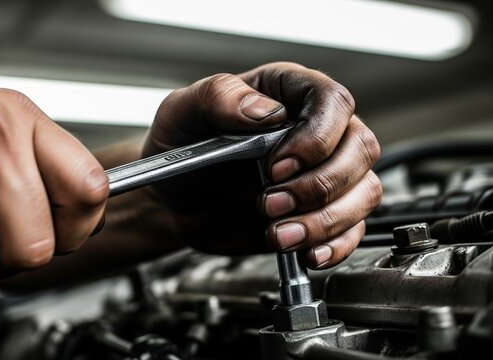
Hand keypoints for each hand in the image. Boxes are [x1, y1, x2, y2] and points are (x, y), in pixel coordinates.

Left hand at [144, 62, 381, 267]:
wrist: (172, 197)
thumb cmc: (180, 145)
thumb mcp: (182, 110)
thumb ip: (219, 97)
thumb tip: (264, 111)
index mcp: (287, 92)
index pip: (333, 102)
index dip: (316, 137)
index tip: (276, 166)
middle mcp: (315, 130)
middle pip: (361, 148)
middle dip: (319, 184)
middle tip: (270, 203)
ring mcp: (321, 173)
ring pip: (364, 192)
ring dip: (325, 220)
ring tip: (277, 234)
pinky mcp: (318, 213)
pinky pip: (353, 230)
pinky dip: (335, 246)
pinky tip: (306, 252)